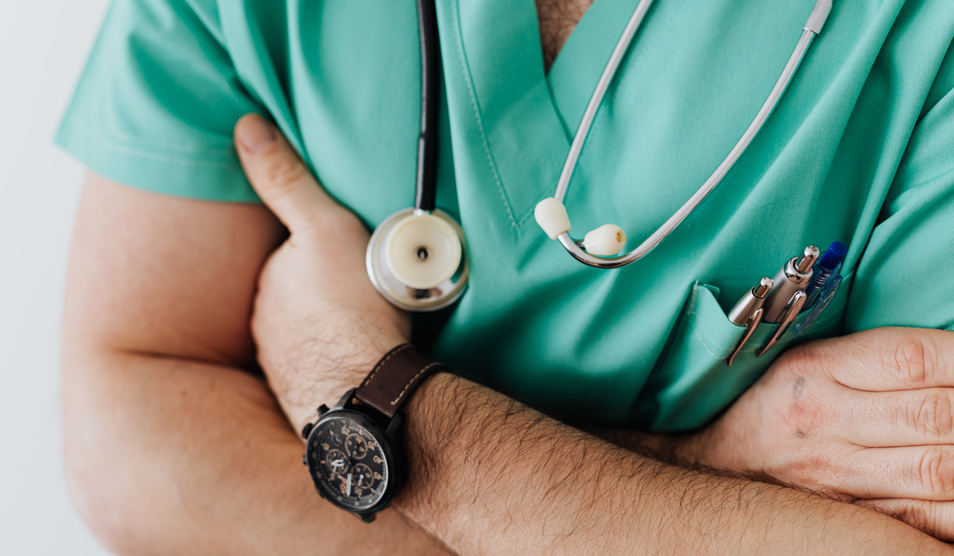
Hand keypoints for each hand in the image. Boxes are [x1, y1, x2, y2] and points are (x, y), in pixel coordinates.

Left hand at [234, 114, 409, 432]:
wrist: (367, 388)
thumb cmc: (352, 305)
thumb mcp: (324, 226)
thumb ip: (286, 179)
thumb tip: (246, 128)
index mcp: (268, 281)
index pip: (286, 258)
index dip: (318, 254)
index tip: (348, 259)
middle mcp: (263, 324)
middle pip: (293, 297)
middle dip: (320, 293)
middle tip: (363, 292)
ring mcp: (280, 363)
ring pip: (304, 334)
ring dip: (327, 329)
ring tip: (366, 328)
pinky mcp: (302, 395)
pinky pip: (318, 368)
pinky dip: (334, 362)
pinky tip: (358, 362)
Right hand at [675, 327, 953, 539]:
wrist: (714, 468)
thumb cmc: (771, 406)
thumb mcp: (808, 362)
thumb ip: (876, 359)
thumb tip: (953, 360)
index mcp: (816, 370)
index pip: (911, 358)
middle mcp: (826, 420)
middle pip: (935, 415)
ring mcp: (840, 475)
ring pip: (941, 471)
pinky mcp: (853, 516)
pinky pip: (927, 518)